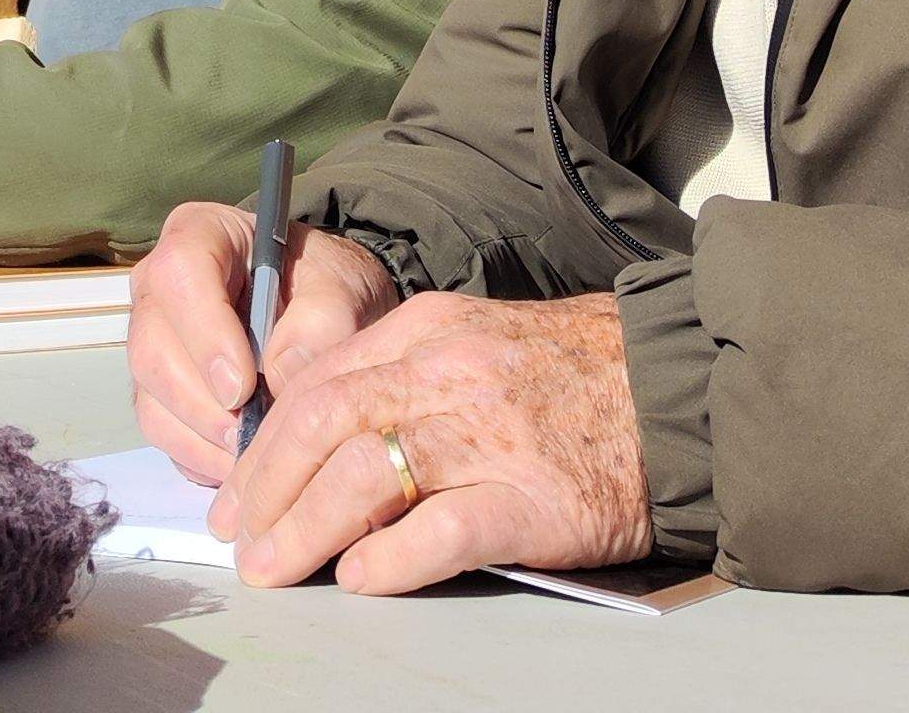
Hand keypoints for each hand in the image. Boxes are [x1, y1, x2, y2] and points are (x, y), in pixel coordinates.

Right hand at [126, 201, 402, 487]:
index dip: (204, 333)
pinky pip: (162, 433)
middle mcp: (159, 288)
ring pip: (151, 398)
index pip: (179, 274)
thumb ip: (322, 322)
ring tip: (255, 452)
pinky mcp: (157, 391)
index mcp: (200, 236)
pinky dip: (200, 457)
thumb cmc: (324, 287)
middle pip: (153, 349)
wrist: (320, 313)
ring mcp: (151, 341)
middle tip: (253, 434)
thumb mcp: (341, 289)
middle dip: (202, 403)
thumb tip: (281, 375)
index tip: (243, 385)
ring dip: (202, 438)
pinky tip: (242, 461)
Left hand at [217, 290, 655, 593]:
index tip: (235, 494)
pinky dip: (387, 561)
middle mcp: (449, 373)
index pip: (316, 385)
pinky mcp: (531, 500)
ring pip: (363, 477)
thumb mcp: (475, 341)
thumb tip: (317, 437)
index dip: (262, 447)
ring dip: (304, 531)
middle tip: (240, 541)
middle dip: (264, 490)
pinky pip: (439, 532)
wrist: (674, 389)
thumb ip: (402, 375)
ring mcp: (489, 436)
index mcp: (428, 329)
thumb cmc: (570, 375)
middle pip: (322, 426)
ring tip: (277, 570)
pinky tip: (360, 579)